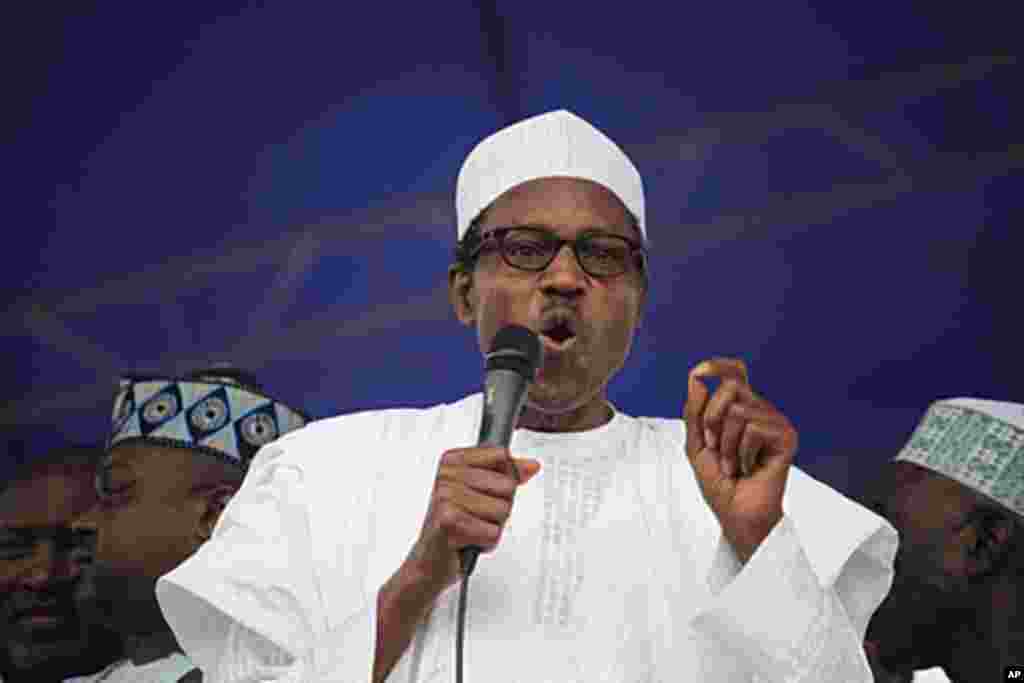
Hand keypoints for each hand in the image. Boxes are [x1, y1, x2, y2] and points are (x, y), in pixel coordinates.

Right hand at [403, 447, 540, 593]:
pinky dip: (486, 543)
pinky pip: (493, 532)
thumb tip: (532, 465)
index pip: (501, 456)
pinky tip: (467, 542)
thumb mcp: (482, 494)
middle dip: (500, 508)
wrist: (429, 562)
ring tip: (472, 530)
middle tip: (476, 517)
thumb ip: (507, 475)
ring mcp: (445, 497)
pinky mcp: (448, 521)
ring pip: (503, 510)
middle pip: (507, 485)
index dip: (504, 479)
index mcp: (452, 461)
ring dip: (492, 527)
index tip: (486, 493)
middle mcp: (446, 476)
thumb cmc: (454, 527)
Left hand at [683, 358, 797, 562]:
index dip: (719, 365)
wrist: (736, 514)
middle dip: (711, 418)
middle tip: (714, 447)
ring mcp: (776, 422)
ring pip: (737, 410)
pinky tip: (748, 468)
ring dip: (725, 444)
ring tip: (733, 464)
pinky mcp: (787, 436)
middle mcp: (760, 411)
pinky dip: (741, 453)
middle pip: (730, 386)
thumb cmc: (720, 483)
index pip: (735, 373)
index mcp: (741, 409)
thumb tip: (697, 379)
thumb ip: (695, 413)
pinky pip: (753, 429)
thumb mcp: (697, 444)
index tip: (699, 371)